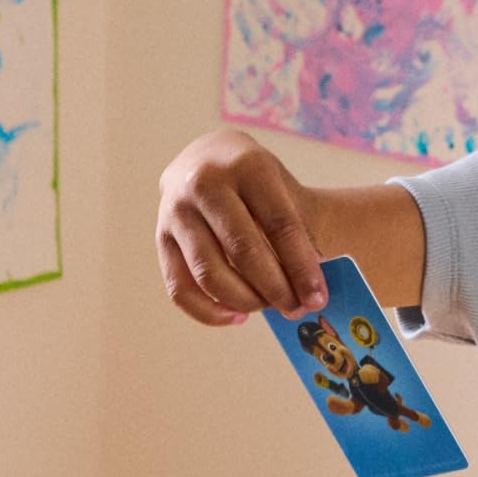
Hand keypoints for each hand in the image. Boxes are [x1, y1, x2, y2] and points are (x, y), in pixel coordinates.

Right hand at [156, 128, 327, 326]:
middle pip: (244, 250)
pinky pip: (181, 289)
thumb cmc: (256, 185)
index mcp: (247, 165)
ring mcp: (176, 210)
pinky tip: (238, 316)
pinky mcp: (161, 238)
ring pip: (210, 274)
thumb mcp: (283, 191)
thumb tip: (311, 294)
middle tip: (295, 309)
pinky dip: (210, 312)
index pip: (280, 224)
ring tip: (268, 306)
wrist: (208, 160)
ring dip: (245, 301)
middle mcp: (205, 183)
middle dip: (275, 289)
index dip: (302, 267)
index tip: (317, 298)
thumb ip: (299, 235)